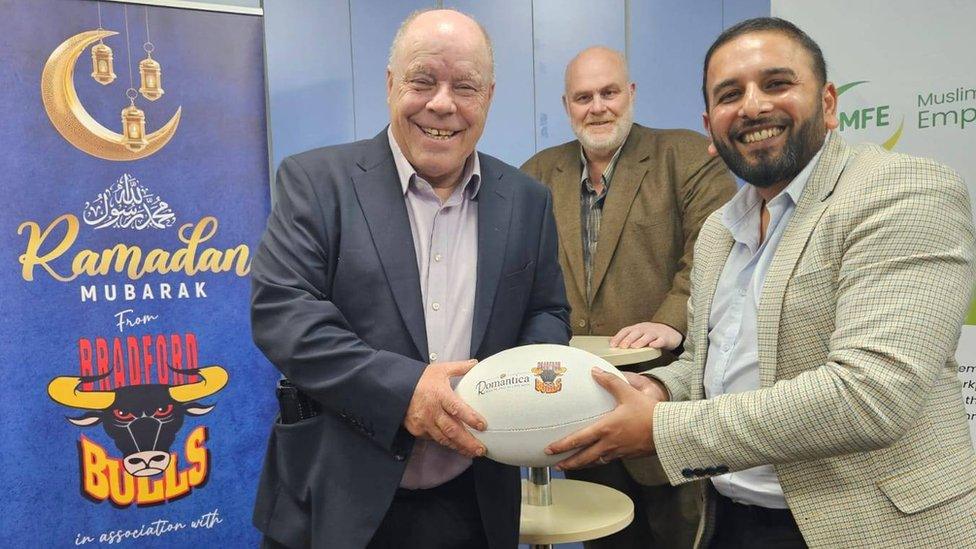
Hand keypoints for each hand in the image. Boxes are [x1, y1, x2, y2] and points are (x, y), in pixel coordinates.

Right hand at [404, 359, 486, 457]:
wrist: (397, 387)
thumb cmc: (421, 378)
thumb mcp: (441, 369)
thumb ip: (460, 367)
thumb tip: (475, 363)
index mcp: (440, 395)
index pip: (457, 409)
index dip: (470, 418)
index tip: (482, 426)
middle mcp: (432, 411)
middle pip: (452, 430)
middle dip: (468, 442)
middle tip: (481, 449)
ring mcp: (424, 422)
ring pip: (444, 439)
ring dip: (458, 446)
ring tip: (471, 452)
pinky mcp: (417, 429)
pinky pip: (433, 439)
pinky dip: (445, 443)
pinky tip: (455, 446)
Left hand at [545, 367, 660, 469]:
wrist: (669, 430)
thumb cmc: (649, 413)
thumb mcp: (627, 393)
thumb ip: (610, 381)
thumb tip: (595, 371)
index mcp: (606, 429)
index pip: (578, 440)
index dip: (562, 445)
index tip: (550, 449)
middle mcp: (609, 444)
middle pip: (583, 458)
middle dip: (568, 462)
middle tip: (557, 465)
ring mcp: (618, 452)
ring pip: (595, 462)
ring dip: (582, 464)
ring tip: (572, 465)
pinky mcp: (628, 455)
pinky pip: (608, 460)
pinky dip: (598, 462)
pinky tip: (597, 459)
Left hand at [610, 322, 681, 349]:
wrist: (670, 332)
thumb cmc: (651, 334)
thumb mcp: (639, 334)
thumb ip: (628, 339)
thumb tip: (613, 345)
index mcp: (637, 328)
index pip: (626, 330)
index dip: (619, 337)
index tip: (612, 344)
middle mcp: (645, 329)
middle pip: (636, 332)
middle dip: (628, 339)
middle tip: (622, 346)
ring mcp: (655, 333)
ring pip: (647, 336)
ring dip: (640, 341)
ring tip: (634, 347)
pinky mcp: (665, 338)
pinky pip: (661, 340)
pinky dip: (656, 343)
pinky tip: (652, 345)